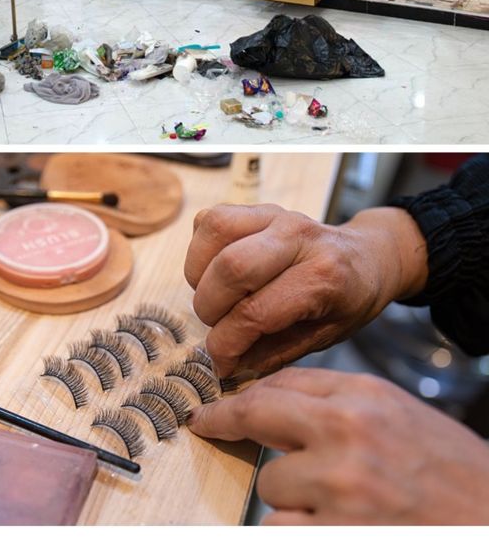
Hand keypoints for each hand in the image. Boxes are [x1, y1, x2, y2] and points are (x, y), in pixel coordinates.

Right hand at [184, 204, 427, 376]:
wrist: (368, 257)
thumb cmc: (347, 301)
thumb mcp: (323, 337)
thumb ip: (272, 352)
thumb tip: (224, 364)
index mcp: (324, 276)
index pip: (256, 311)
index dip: (227, 344)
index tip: (221, 363)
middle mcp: (299, 237)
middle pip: (232, 267)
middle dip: (210, 307)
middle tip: (218, 327)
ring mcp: (277, 214)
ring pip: (216, 231)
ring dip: (200, 273)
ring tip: (214, 297)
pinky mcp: (258, 206)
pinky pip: (212, 219)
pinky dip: (201, 249)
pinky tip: (214, 271)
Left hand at [188, 367, 488, 524]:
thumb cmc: (451, 472)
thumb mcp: (397, 415)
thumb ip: (338, 403)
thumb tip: (274, 402)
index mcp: (364, 397)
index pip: (282, 382)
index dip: (242, 393)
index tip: (216, 403)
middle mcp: (347, 432)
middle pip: (258, 414)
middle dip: (226, 420)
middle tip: (207, 424)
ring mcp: (341, 486)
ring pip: (270, 485)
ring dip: (289, 499)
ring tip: (334, 506)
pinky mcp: (337, 534)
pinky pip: (281, 529)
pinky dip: (296, 531)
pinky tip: (329, 526)